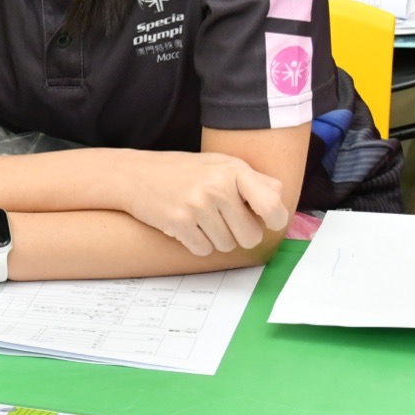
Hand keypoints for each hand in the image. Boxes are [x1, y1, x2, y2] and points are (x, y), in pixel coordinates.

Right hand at [116, 151, 289, 255]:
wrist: (135, 174)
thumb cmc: (181, 170)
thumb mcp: (218, 163)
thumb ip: (252, 179)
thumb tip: (279, 196)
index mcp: (233, 170)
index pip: (272, 205)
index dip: (274, 220)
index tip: (266, 222)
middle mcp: (218, 187)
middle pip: (250, 236)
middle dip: (240, 235)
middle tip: (225, 221)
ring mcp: (198, 205)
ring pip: (227, 246)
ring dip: (217, 239)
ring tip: (202, 220)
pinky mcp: (179, 223)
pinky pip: (204, 250)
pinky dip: (198, 244)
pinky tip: (188, 226)